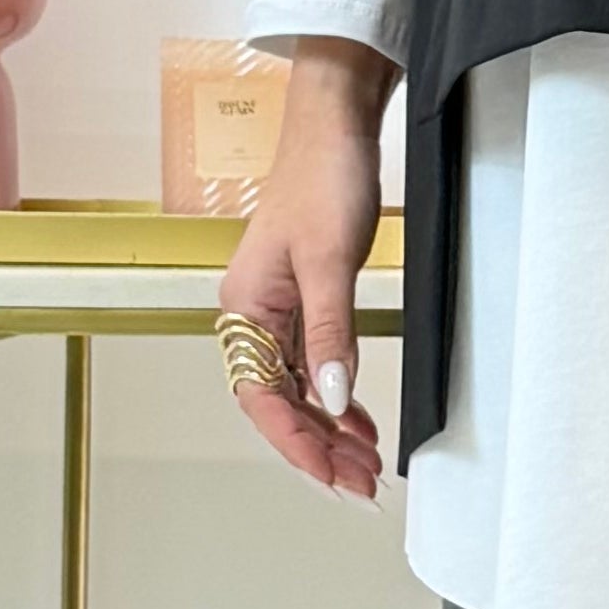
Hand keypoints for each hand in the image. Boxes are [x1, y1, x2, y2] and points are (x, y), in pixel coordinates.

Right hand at [218, 42, 391, 498]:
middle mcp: (252, 315)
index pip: (262, 399)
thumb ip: (330, 336)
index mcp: (243, 309)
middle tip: (361, 485)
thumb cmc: (323, 176)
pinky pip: (312, 366)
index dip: (298, 444)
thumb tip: (331, 401)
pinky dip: (335, 398)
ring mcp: (277, 309)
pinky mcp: (304, 299)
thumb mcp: (329, 261)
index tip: (334, 477)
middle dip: (318, 448)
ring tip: (364, 465)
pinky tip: (357, 421)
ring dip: (329, 430)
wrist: (336, 123)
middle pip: (278, 404)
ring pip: (297, 390)